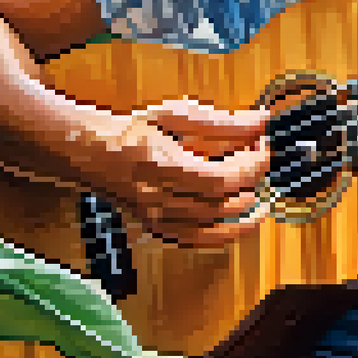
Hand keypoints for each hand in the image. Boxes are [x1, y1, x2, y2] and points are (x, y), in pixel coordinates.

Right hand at [104, 99, 270, 246]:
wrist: (92, 153)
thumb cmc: (133, 130)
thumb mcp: (175, 115)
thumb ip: (221, 121)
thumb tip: (262, 122)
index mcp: (162, 166)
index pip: (220, 179)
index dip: (250, 165)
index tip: (264, 146)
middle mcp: (158, 198)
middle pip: (220, 204)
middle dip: (251, 183)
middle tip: (262, 162)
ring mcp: (157, 218)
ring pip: (212, 230)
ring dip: (245, 216)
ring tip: (260, 198)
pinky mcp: (157, 228)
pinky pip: (197, 241)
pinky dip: (224, 234)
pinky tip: (240, 221)